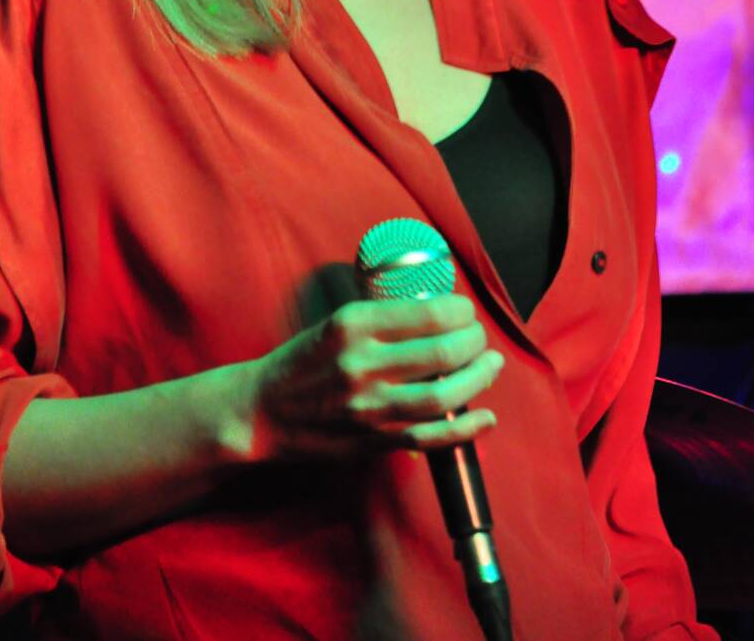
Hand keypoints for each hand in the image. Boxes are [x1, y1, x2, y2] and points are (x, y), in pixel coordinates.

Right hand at [234, 294, 503, 462]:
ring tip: (491, 366)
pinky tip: (485, 418)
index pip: (426, 313)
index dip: (460, 312)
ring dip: (477, 380)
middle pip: (441, 353)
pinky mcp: (371, 441)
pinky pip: (428, 437)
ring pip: (441, 396)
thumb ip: (382, 320)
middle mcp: (362, 363)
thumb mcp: (336, 323)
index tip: (467, 311)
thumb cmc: (303, 362)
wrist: (261, 410)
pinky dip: (464, 430)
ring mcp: (368, 406)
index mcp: (353, 325)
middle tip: (481, 338)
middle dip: (474, 343)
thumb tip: (439, 313)